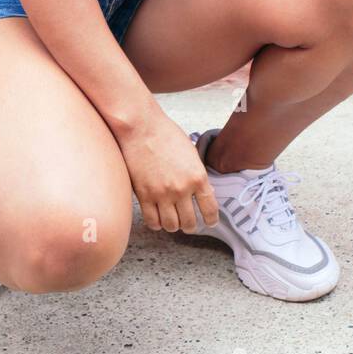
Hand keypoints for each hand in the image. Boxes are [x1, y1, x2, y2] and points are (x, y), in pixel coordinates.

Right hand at [115, 103, 220, 233]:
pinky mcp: (144, 196)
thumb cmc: (166, 135)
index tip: (210, 222)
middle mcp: (181, 189)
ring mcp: (161, 194)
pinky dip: (156, 224)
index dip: (211, 220)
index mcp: (197, 177)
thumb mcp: (191, 154)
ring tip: (172, 221)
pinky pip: (152, 221)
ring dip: (173, 226)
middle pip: (189, 222)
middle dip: (190, 225)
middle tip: (188, 223)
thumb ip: (197, 175)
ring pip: (171, 226)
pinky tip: (158, 219)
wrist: (141, 128)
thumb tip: (203, 193)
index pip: (210, 209)